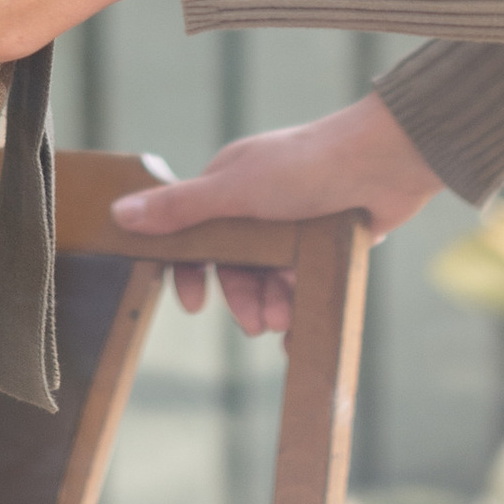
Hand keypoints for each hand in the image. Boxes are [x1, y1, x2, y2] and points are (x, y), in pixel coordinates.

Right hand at [114, 95, 439, 338]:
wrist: (384, 163)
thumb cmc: (306, 167)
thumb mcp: (235, 189)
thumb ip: (180, 208)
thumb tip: (120, 213)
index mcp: (230, 185)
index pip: (196, 234)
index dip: (193, 271)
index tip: (195, 305)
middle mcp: (260, 206)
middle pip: (236, 266)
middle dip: (243, 297)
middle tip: (258, 321)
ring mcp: (296, 226)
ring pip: (272, 280)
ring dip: (274, 305)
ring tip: (287, 316)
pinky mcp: (327, 244)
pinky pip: (305, 288)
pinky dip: (302, 315)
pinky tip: (301, 339)